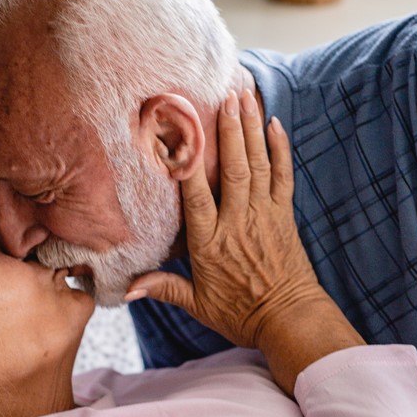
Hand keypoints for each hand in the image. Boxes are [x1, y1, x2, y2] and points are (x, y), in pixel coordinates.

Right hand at [127, 89, 325, 349]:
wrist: (290, 321)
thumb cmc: (242, 314)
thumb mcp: (198, 304)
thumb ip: (164, 288)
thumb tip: (127, 289)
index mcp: (210, 242)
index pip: (195, 195)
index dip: (187, 161)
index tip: (176, 132)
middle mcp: (238, 222)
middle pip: (233, 168)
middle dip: (228, 130)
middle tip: (224, 95)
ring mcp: (264, 216)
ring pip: (258, 165)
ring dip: (252, 129)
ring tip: (245, 96)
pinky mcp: (285, 216)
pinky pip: (283, 176)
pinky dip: (280, 149)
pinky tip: (275, 124)